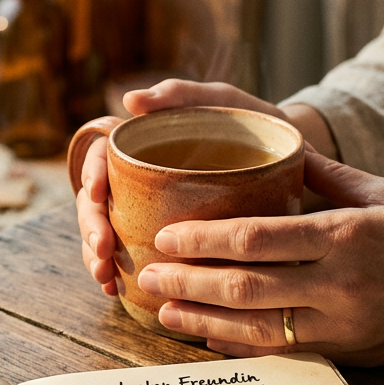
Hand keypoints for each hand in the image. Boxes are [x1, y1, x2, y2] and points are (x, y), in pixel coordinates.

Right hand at [78, 80, 336, 296]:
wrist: (292, 159)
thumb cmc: (252, 123)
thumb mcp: (219, 101)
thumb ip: (180, 94)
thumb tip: (130, 100)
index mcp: (141, 146)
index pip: (99, 158)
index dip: (91, 177)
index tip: (97, 196)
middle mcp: (137, 180)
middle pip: (97, 202)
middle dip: (92, 228)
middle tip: (102, 251)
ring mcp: (149, 211)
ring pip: (108, 234)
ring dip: (97, 258)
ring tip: (105, 278)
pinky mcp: (168, 239)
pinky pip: (135, 258)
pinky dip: (120, 274)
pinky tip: (117, 290)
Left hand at [136, 147, 383, 363]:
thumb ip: (325, 176)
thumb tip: (274, 148)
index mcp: (347, 234)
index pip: (257, 239)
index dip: (202, 240)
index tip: (166, 235)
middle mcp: (341, 282)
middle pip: (245, 285)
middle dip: (188, 281)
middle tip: (148, 274)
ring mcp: (345, 323)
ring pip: (256, 327)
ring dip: (202, 318)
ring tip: (163, 310)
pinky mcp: (351, 352)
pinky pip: (282, 351)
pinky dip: (238, 344)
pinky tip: (207, 334)